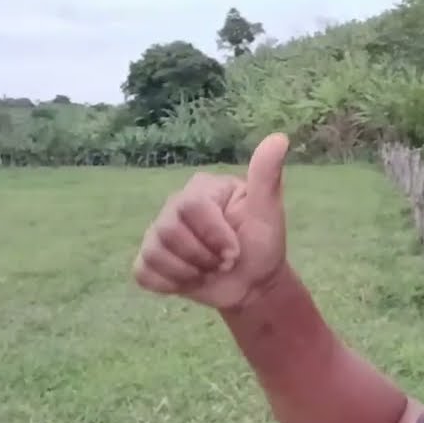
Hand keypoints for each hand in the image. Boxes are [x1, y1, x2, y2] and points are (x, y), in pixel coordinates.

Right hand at [132, 133, 289, 311]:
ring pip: (155, 253)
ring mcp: (158, 232)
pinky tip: (191, 280)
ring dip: (189, 272)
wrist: (253, 283)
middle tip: (224, 263)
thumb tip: (279, 138)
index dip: (212, 235)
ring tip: (210, 270)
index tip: (235, 251)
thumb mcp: (269, 212)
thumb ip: (267, 177)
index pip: (191, 207)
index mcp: (202, 190)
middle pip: (168, 230)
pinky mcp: (149, 259)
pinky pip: (144, 272)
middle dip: (202, 257)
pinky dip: (170, 284)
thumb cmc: (261, 244)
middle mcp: (175, 206)